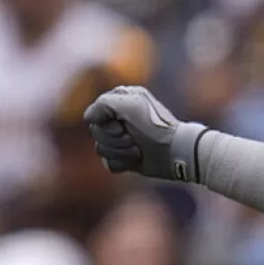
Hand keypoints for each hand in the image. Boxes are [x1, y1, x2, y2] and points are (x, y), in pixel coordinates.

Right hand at [83, 86, 205, 181]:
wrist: (174, 152)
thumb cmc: (153, 126)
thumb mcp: (128, 104)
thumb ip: (102, 104)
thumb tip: (89, 119)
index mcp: (120, 101)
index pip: (94, 113)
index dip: (104, 123)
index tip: (122, 125)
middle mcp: (119, 118)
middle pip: (96, 132)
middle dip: (114, 140)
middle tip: (132, 138)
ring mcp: (121, 139)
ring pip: (101, 148)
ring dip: (119, 152)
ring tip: (137, 150)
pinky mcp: (125, 157)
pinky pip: (109, 163)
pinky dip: (121, 163)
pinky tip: (135, 160)